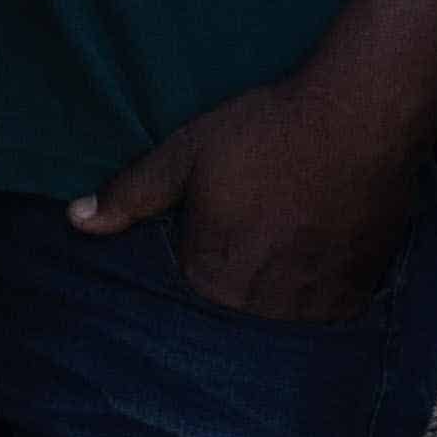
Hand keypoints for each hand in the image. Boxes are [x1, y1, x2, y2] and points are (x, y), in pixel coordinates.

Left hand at [71, 68, 436, 322]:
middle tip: (249, 236)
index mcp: (212, 280)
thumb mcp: (186, 155)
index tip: (204, 240)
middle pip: (234, 313)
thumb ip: (131, 195)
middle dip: (233, 284)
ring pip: (279, 316)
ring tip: (283, 244)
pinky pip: (324, 312)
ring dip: (275, 293)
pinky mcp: (356, 297)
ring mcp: (313, 309)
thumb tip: (77, 219)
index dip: (191, 269)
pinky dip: (315, 291)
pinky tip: (316, 253)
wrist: (360, 120)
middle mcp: (261, 309)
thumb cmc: (267, 134)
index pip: (185, 300)